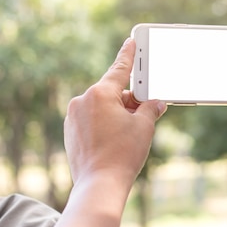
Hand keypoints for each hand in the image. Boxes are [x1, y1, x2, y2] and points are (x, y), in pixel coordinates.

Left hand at [64, 37, 166, 186]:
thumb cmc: (122, 154)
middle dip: (129, 100)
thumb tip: (156, 102)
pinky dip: (104, 124)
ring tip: (129, 134)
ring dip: (116, 113)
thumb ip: (150, 108)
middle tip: (145, 111)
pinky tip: (114, 141)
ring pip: (101, 107)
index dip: (129, 55)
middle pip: (112, 92)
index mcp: (100, 93)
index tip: (131, 42)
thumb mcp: (144, 127)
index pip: (119, 69)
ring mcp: (73, 117)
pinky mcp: (70, 132)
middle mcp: (82, 101)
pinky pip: (91, 120)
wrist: (99, 185)